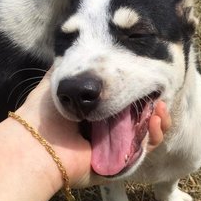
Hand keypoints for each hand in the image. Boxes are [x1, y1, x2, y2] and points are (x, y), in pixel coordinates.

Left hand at [16, 70, 170, 188]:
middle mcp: (106, 129)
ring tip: (160, 109)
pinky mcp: (117, 163)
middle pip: (141, 119)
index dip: (142, 92)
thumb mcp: (58, 78)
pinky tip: (155, 121)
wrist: (39, 144)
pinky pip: (142, 151)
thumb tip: (78, 37)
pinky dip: (153, 137)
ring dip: (159, 121)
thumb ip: (71, 61)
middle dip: (155, 108)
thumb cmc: (44, 112)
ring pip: (146, 135)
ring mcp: (113, 147)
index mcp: (95, 111)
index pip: (127, 101)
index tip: (151, 82)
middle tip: (161, 97)